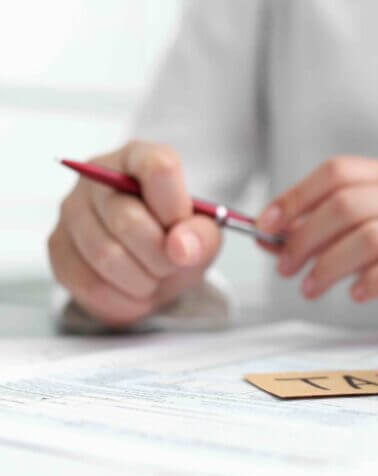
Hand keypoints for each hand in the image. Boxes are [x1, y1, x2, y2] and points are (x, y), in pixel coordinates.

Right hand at [48, 141, 220, 326]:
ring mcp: (71, 211)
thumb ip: (201, 235)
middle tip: (172, 263)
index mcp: (139, 159)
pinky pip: (89, 283)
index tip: (182, 230)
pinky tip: (135, 291)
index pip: (157, 167)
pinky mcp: (58, 247)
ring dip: (143, 280)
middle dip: (160, 255)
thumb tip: (180, 247)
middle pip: (128, 220)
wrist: (156, 267)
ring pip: (105, 256)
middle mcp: (98, 178)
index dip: (175, 208)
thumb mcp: (204, 234)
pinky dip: (122, 299)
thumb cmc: (178, 238)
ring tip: (154, 276)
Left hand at [256, 157, 377, 317]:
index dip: (295, 197)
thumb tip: (265, 236)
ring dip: (329, 266)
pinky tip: (355, 294)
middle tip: (285, 268)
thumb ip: (320, 229)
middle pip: (346, 204)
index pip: (337, 171)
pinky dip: (369, 283)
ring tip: (310, 288)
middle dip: (305, 238)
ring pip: (369, 237)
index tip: (265, 226)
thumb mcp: (366, 231)